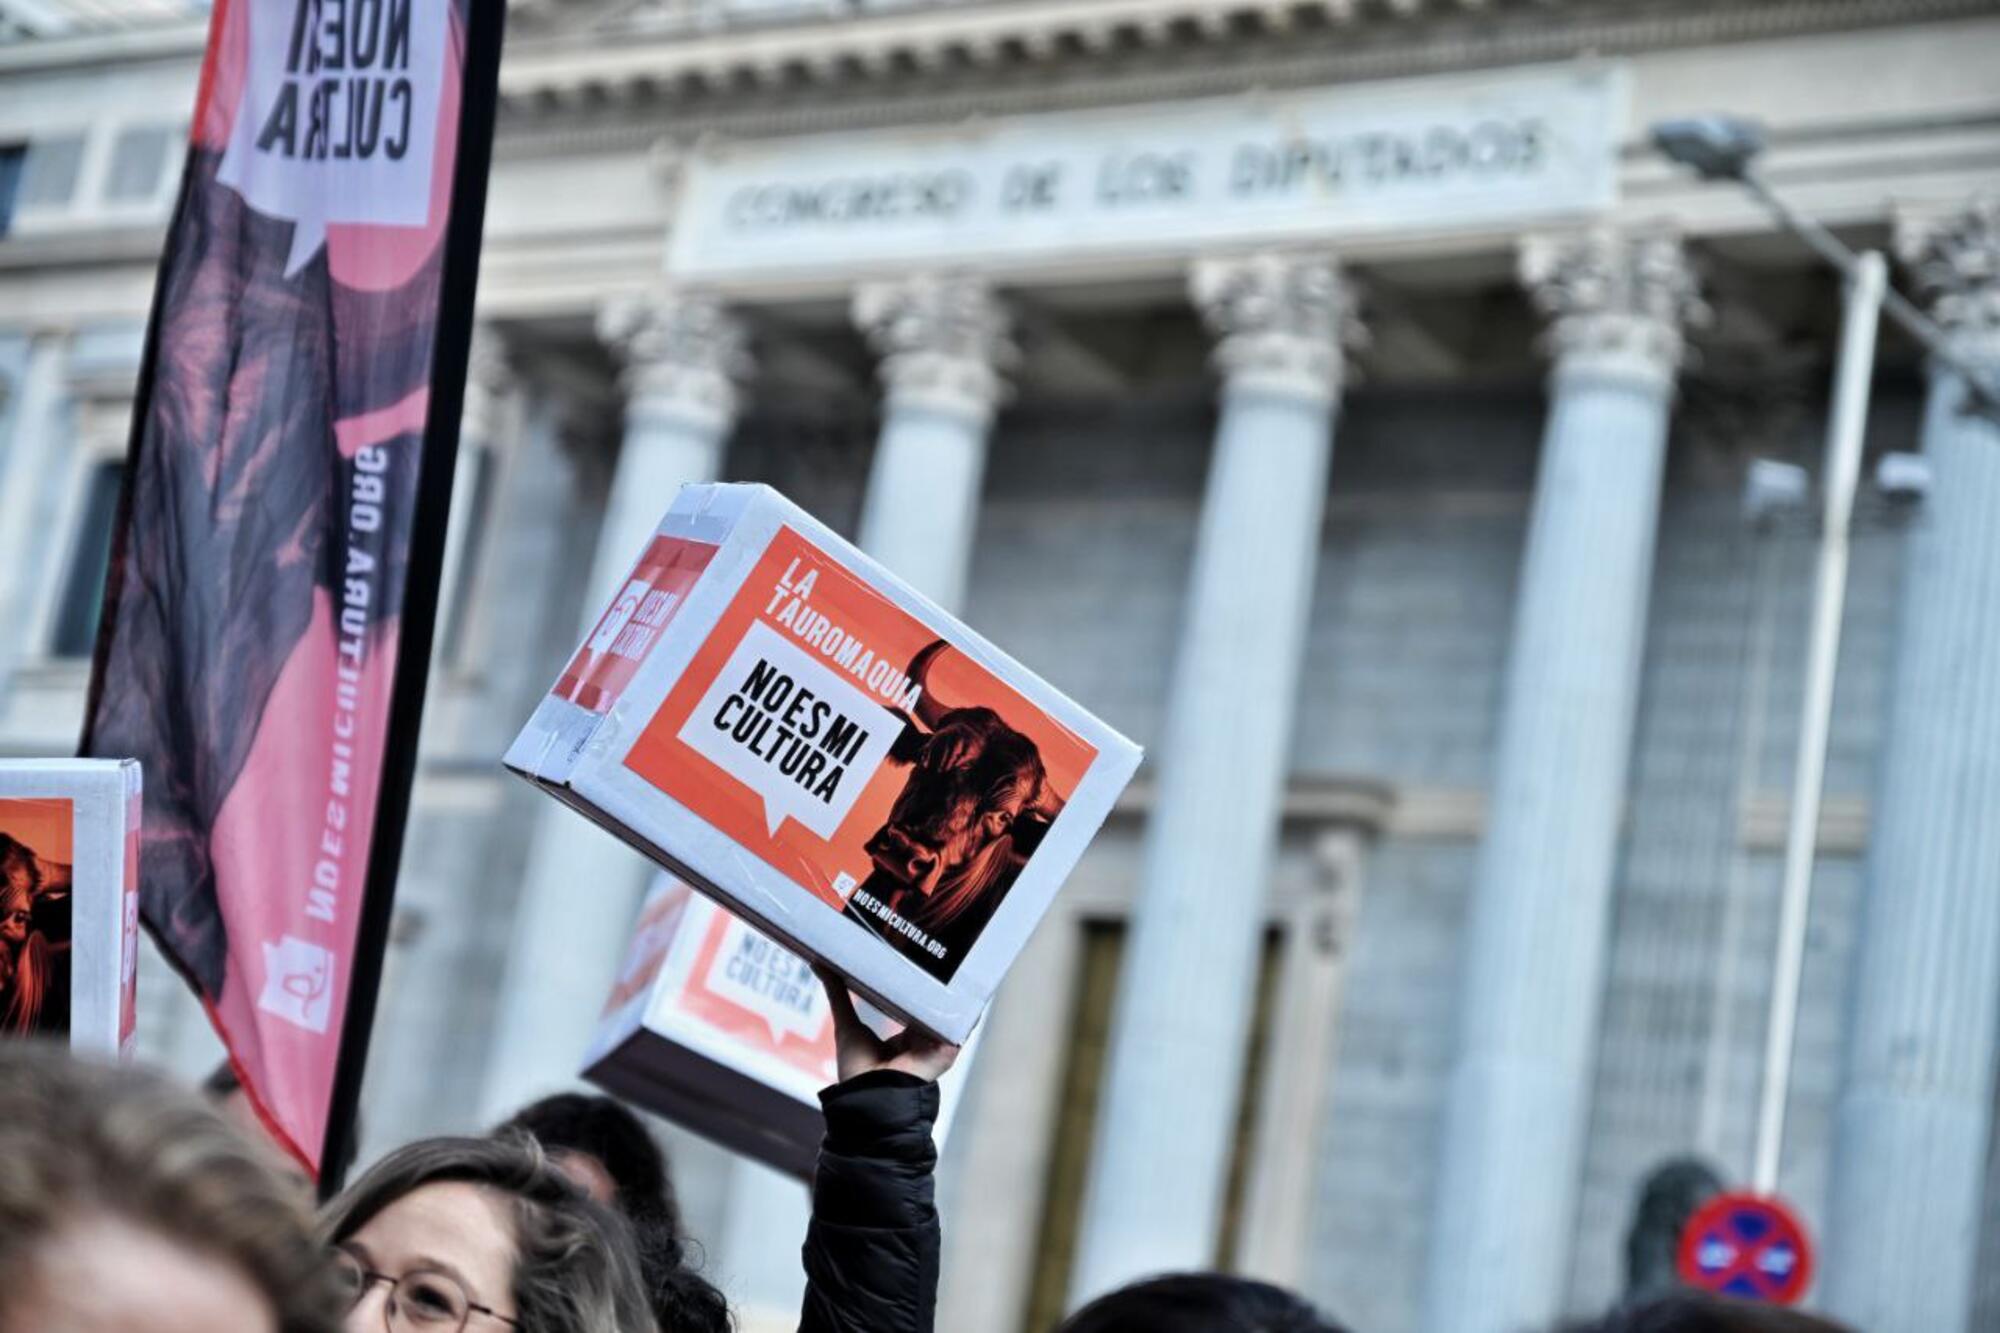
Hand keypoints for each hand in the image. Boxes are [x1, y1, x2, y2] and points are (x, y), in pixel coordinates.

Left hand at [815, 964, 960, 1084]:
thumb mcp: (847, 1024)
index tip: (915, 956)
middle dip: (938, 984)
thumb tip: (820, 964)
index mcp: (907, 1036)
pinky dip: (962, 1011)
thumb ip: (837, 994)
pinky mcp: (946, 1050)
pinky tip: (963, 991)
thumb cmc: (857, 1070)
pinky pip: (959, 1027)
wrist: (868, 1096)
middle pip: (937, 1007)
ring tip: (953, 965)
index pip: (919, 1004)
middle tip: (935, 953)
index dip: (918, 983)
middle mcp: (925, 1039)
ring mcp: (937, 1045)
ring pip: (951, 1014)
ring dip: (954, 995)